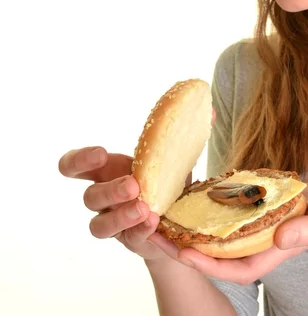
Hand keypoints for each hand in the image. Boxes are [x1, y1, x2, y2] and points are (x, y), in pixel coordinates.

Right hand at [58, 146, 178, 260]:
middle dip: (110, 191)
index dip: (78, 160)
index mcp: (104, 172)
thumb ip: (156, 147)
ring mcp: (113, 222)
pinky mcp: (131, 241)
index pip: (72, 166)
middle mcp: (102, 199)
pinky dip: (141, 230)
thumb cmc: (162, 177)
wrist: (180, 212)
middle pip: (90, 197)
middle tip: (133, 186)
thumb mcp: (158, 159)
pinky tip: (153, 221)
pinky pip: (130, 238)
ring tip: (143, 209)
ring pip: (100, 226)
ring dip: (121, 217)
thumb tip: (167, 123)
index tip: (101, 154)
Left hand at [163, 167, 307, 284]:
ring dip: (197, 227)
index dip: (210, 264)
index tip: (182, 253)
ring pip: (224, 234)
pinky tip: (196, 196)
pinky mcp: (264, 208)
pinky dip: (214, 209)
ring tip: (168, 216)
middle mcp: (267, 239)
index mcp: (280, 247)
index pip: (239, 268)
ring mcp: (264, 225)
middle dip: (191, 248)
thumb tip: (279, 240)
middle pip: (223, 253)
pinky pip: (233, 213)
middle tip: (159, 234)